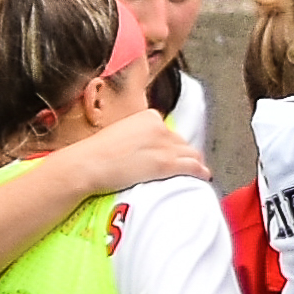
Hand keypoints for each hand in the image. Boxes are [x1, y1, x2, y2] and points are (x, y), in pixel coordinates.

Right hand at [52, 109, 208, 195]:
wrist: (89, 164)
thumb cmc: (97, 152)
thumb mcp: (120, 133)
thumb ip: (137, 135)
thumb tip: (145, 146)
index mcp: (148, 117)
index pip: (169, 131)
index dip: (171, 144)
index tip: (170, 152)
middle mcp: (160, 128)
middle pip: (181, 142)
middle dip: (183, 154)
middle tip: (183, 165)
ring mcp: (165, 145)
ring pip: (190, 154)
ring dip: (194, 163)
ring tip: (197, 171)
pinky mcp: (166, 164)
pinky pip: (192, 167)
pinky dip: (201, 171)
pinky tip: (204, 176)